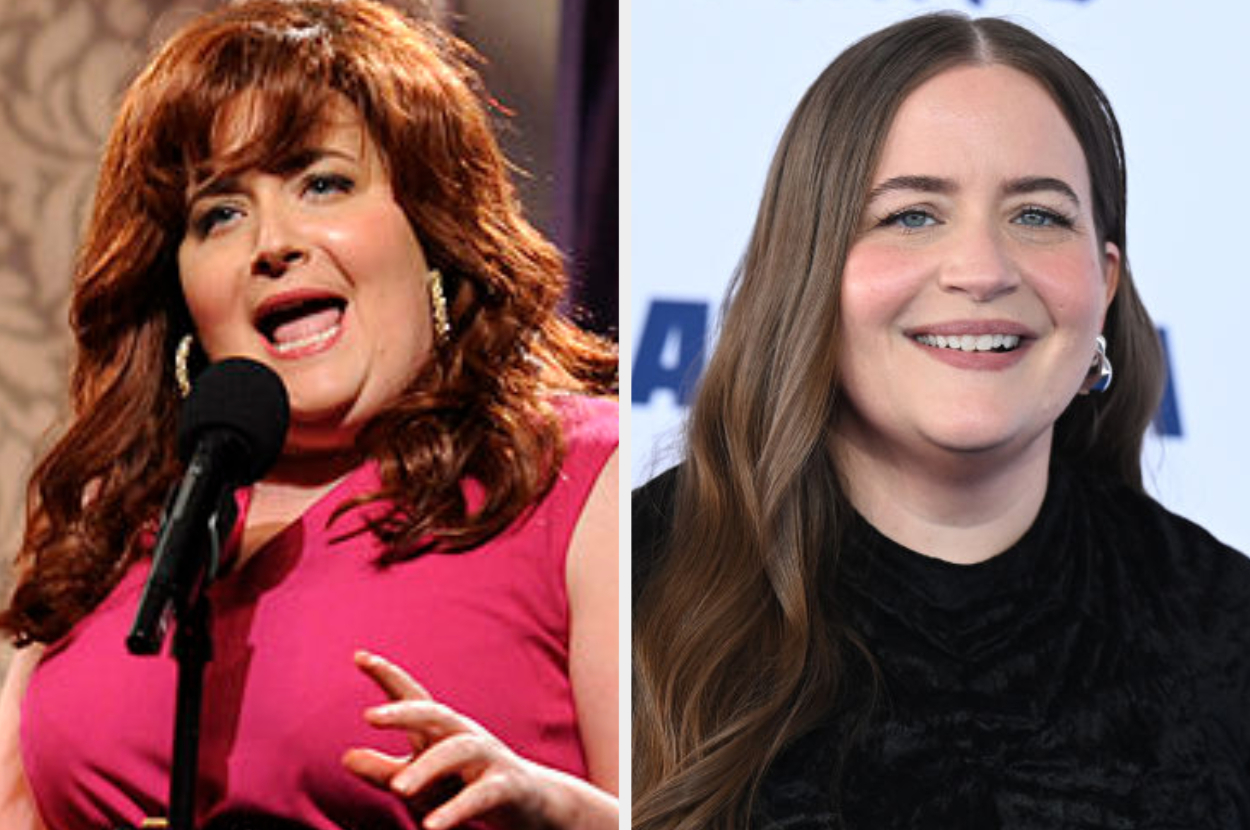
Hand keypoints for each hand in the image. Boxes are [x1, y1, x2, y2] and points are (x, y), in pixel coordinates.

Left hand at [342, 650, 613, 829]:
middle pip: (436, 713)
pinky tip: (431, 826)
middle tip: (369, 716)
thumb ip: (385, 771)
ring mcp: (489, 758)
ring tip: (399, 790)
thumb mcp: (422, 781)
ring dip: (428, 768)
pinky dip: (456, 810)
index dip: (388, 677)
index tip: (359, 657)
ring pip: (459, 750)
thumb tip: (346, 757)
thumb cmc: (465, 787)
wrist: (533, 803)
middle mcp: (465, 735)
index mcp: (441, 731)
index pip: (414, 698)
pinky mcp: (507, 786)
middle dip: (404, 710)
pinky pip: (482, 794)